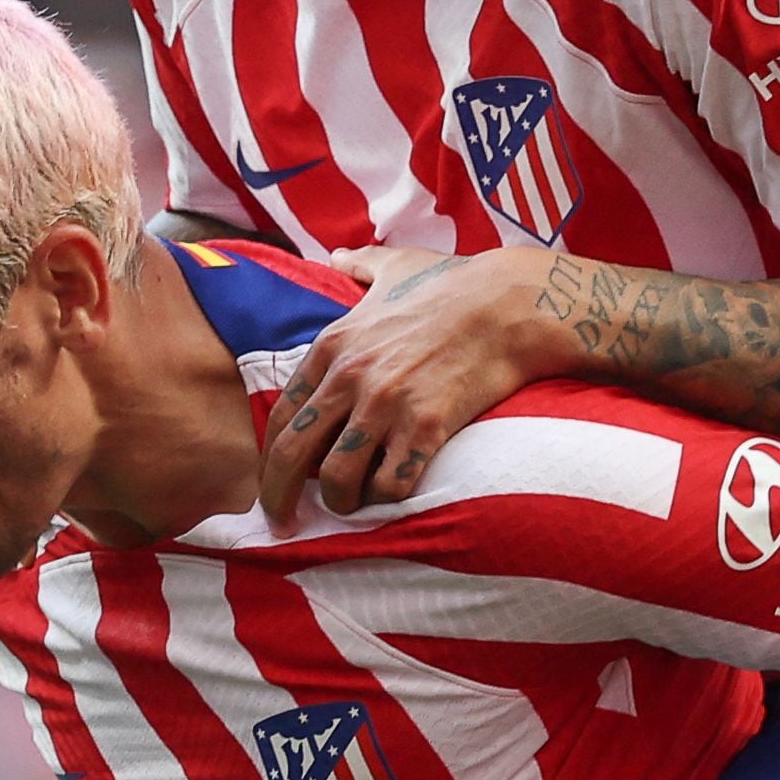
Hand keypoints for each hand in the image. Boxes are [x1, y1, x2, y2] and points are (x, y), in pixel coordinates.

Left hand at [257, 245, 561, 522]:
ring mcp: (386, 404)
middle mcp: (350, 377)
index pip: (282, 416)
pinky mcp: (425, 427)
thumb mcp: (395, 265)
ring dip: (340, 503)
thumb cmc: (453, 284)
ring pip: (338, 479)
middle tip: (283, 523)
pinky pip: (390, 484)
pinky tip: (392, 496)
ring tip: (351, 508)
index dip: (272, 457)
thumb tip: (337, 256)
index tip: (275, 480)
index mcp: (332, 346)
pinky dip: (386, 500)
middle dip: (280, 497)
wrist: (508, 303)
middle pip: (293, 456)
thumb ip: (360, 265)